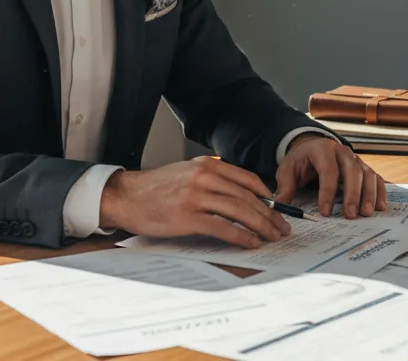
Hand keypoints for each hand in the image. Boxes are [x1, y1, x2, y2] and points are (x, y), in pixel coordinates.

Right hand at [98, 157, 290, 248]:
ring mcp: (196, 196)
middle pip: (247, 197)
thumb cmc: (155, 188)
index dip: (267, 196)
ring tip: (272, 237)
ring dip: (261, 226)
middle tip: (281, 228)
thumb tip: (240, 197)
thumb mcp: (186, 173)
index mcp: (207, 165)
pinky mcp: (188, 217)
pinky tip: (251, 243)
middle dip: (269, 214)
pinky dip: (241, 236)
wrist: (126, 196)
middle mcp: (204, 177)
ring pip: (239, 211)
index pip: (247, 179)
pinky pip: (223, 227)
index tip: (277, 209)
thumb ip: (211, 180)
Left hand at [275, 134, 387, 218]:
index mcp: (322, 150)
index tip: (325, 212)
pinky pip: (376, 178)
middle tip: (350, 215)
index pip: (328, 171)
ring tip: (367, 214)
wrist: (312, 147)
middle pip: (352, 171)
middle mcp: (342, 152)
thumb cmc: (301, 161)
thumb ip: (285, 186)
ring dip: (369, 194)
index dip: (327, 192)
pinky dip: (380, 192)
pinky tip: (379, 207)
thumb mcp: (288, 169)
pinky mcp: (364, 167)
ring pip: (367, 174)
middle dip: (352, 195)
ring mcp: (356, 159)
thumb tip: (281, 205)